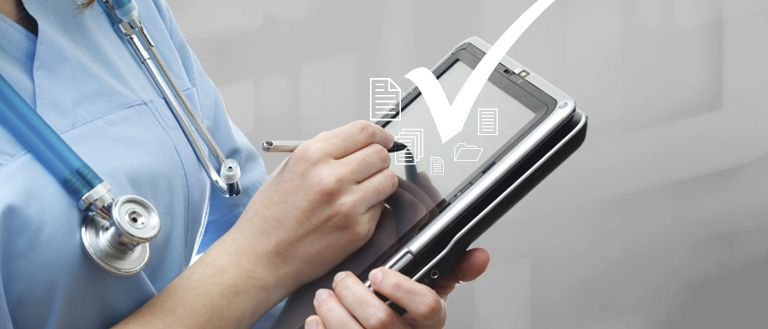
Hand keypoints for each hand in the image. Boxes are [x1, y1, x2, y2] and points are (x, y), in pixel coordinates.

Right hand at [233, 121, 397, 285]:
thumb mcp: (286, 169)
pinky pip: (381, 207)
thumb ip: (320, 151)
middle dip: (379, 158)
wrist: (261, 257)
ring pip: (388, 180)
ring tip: (364, 189)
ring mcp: (347, 205)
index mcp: (312, 156)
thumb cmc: (269, 218)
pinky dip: (373, 206)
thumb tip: (348, 142)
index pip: (363, 131)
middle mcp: (331, 178)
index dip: (379, 134)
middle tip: (372, 166)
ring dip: (380, 181)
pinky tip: (353, 211)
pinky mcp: (358, 230)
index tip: (383, 139)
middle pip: (380, 154)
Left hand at [305, 248, 490, 328]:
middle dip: (353, 294)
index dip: (401, 288)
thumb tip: (480, 255)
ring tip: (324, 295)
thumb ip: (455, 271)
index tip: (379, 273)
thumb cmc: (406, 316)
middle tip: (342, 279)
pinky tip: (318, 318)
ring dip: (332, 310)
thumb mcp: (433, 293)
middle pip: (380, 321)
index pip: (426, 307)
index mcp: (430, 323)